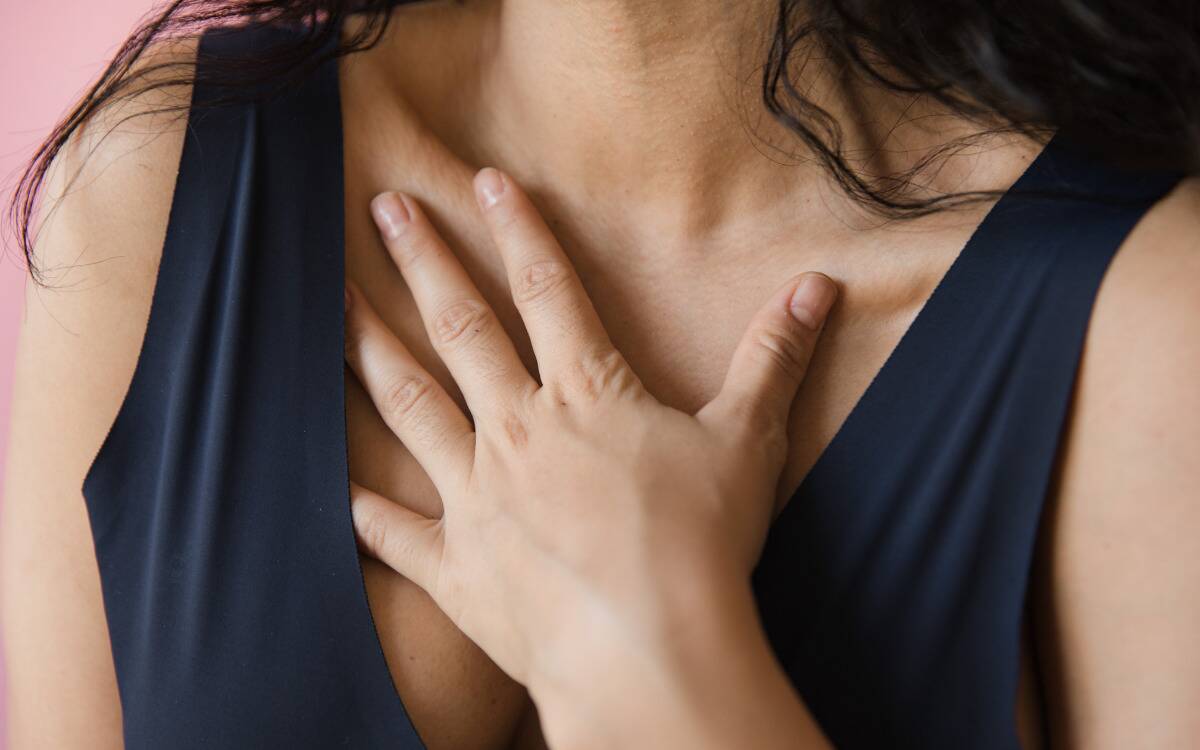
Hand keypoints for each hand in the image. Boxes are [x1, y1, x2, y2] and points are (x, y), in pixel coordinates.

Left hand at [343, 167, 836, 746]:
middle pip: (461, 327)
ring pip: (410, 406)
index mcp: (586, 395)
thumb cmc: (701, 546)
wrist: (648, 651)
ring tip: (332, 307)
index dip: (519, 230)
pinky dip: (364, 508)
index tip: (484, 182)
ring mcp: (477, 496)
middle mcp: (517, 431)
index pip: (548, 290)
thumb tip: (818, 287)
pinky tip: (334, 486)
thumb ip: (773, 358)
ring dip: (370, 350)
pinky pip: (396, 531)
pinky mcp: (457, 565)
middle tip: (383, 209)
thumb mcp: (749, 441)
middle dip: (424, 261)